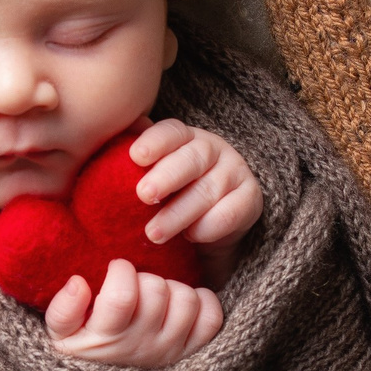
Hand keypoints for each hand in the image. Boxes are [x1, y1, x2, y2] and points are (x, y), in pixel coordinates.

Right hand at [45, 258, 223, 366]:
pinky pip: (211, 319)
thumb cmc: (80, 353)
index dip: (120, 271)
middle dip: (145, 277)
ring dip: (174, 288)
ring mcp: (170, 351)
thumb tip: (78, 283)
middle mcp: (143, 346)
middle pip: (158, 292)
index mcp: (108, 339)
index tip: (115, 269)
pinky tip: (181, 302)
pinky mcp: (191, 352)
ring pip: (187, 301)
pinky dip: (203, 302)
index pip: (122, 296)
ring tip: (156, 295)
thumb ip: (63, 310)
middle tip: (135, 285)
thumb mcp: (60, 336)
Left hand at [127, 117, 262, 286]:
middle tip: (143, 196)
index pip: (171, 132)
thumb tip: (119, 134)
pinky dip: (209, 226)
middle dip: (166, 177)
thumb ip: (130, 161)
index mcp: (184, 138)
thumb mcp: (147, 180)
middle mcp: (212, 149)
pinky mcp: (251, 199)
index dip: (154, 142)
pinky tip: (191, 237)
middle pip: (191, 159)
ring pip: (207, 190)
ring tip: (153, 234)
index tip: (135, 157)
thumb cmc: (168, 200)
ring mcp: (235, 172)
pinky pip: (231, 212)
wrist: (206, 232)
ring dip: (179, 214)